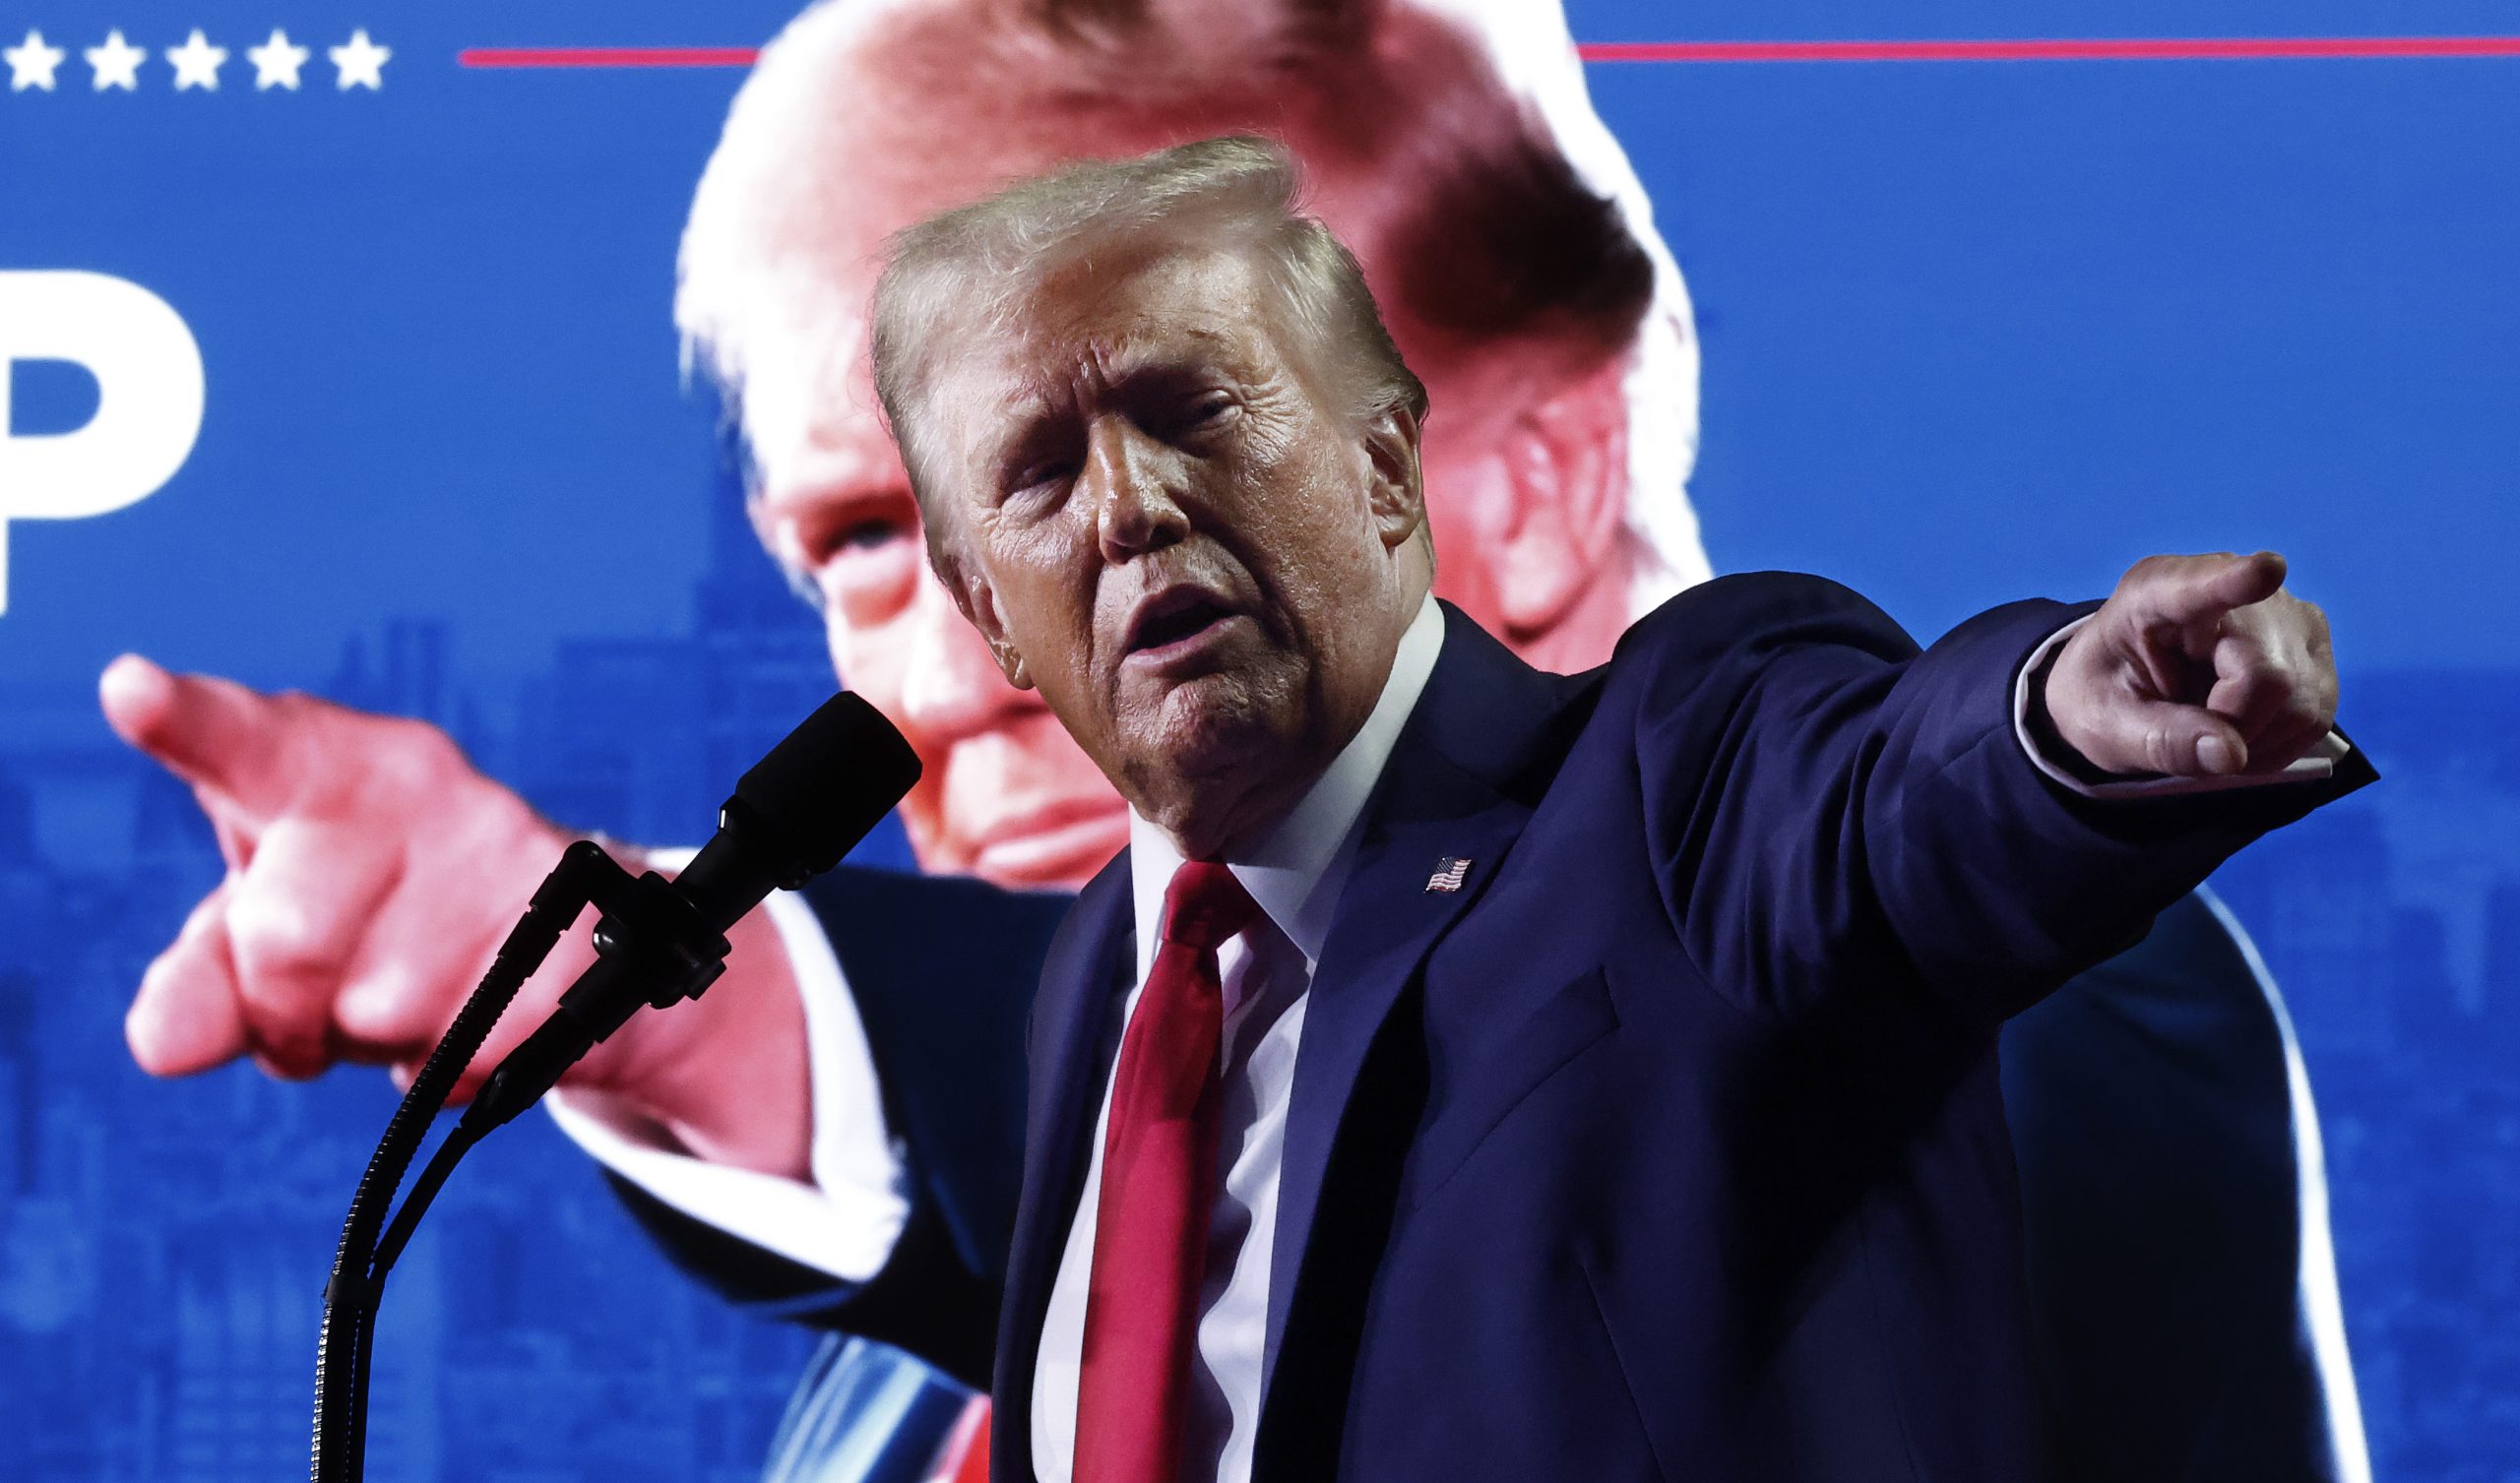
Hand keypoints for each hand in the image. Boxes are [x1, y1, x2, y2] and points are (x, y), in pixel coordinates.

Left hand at [99, 656, 810, 1176]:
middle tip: (325, 1003)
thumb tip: (163, 1045)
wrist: (571, 935)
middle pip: (285, 941)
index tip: (129, 693)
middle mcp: (419, 789)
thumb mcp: (270, 928)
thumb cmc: (379, 916)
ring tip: (421, 994)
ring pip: (377, 1016)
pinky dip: (450, 1069)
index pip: (248, 741)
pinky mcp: (570, 940)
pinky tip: (480, 1016)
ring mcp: (503, 857)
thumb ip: (201, 977)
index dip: (184, 722)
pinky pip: (460, 1060)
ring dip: (377, 1041)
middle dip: (286, 1009)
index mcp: (328, 764)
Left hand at [2042, 551, 2337, 780]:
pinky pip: (2315, 715)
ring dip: (2253, 741)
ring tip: (2208, 726)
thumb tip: (2230, 755)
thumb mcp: (2105, 724)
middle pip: (2266, 677)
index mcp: (2156, 593)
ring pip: (2299, 703)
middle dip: (2232, 727)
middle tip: (2188, 731)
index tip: (2266, 570)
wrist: (2128, 684)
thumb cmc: (2109, 692)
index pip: (2201, 585)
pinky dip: (2275, 743)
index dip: (2236, 581)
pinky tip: (2239, 730)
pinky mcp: (2312, 646)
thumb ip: (2158, 740)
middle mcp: (2234, 591)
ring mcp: (2284, 615)